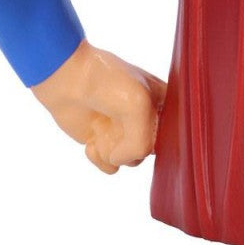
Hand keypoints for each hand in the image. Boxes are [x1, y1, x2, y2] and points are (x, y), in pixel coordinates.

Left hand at [31, 40, 166, 173]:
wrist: (69, 78)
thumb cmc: (108, 82)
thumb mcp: (138, 108)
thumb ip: (142, 143)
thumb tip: (119, 159)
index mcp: (164, 102)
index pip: (175, 133)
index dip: (162, 139)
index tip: (144, 130)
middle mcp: (147, 118)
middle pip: (152, 151)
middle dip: (134, 145)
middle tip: (120, 125)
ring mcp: (124, 130)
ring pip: (132, 161)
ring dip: (115, 153)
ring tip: (102, 133)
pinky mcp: (104, 141)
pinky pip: (111, 166)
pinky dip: (100, 159)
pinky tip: (92, 142)